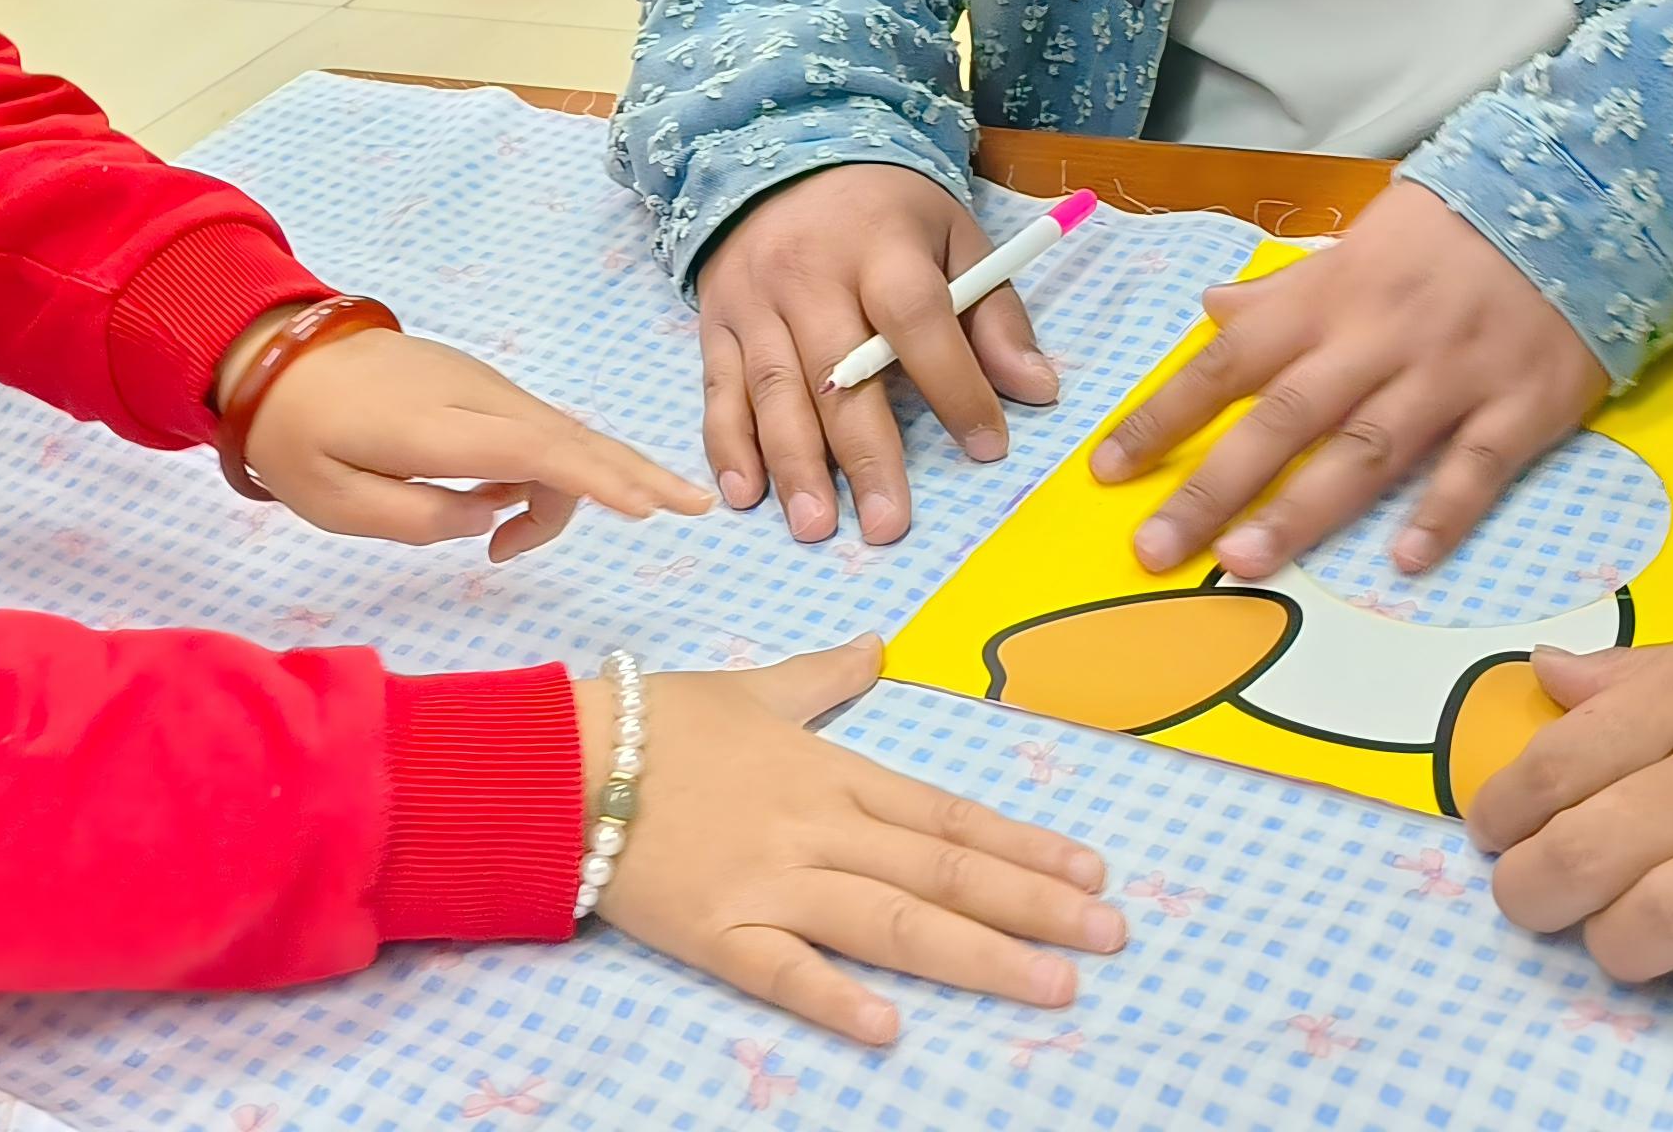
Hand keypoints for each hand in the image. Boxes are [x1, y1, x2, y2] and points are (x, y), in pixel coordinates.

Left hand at [233, 321, 709, 561]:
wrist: (274, 354)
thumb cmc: (295, 436)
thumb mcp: (333, 502)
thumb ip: (417, 518)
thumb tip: (489, 517)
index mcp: (434, 424)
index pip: (531, 450)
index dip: (592, 480)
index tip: (645, 508)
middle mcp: (471, 395)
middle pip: (566, 437)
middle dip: (633, 474)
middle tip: (697, 508)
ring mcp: (477, 383)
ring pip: (555, 433)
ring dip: (579, 486)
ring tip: (518, 551)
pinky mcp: (474, 385)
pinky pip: (532, 428)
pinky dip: (550, 468)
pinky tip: (511, 514)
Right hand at [585, 638, 1120, 1044]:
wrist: (558, 761)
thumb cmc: (653, 722)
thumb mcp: (750, 689)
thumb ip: (824, 675)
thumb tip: (879, 644)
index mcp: (830, 770)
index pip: (947, 814)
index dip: (1024, 844)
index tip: (1093, 869)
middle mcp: (817, 826)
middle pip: (942, 869)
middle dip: (1034, 903)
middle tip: (1114, 934)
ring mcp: (770, 881)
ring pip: (890, 920)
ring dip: (977, 953)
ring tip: (1054, 983)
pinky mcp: (717, 932)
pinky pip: (783, 970)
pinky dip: (835, 997)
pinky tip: (892, 1028)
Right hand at [696, 166, 1059, 545]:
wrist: (780, 156)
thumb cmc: (885, 214)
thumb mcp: (953, 237)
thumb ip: (993, 313)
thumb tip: (1036, 389)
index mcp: (880, 244)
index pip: (916, 318)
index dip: (953, 384)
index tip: (987, 447)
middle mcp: (810, 272)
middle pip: (838, 370)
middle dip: (864, 454)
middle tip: (889, 525)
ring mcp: (755, 299)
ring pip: (773, 389)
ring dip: (794, 464)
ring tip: (817, 527)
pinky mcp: (717, 322)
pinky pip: (718, 390)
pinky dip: (728, 446)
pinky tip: (747, 494)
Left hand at [1090, 181, 1602, 579]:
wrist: (1573, 203)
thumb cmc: (1447, 235)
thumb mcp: (1352, 246)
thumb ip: (1281, 293)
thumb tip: (1208, 312)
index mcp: (1324, 301)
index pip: (1227, 364)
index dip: (1166, 416)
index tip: (1108, 472)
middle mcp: (1374, 341)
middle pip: (1282, 419)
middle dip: (1213, 485)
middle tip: (1155, 548)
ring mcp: (1448, 376)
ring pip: (1365, 450)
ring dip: (1303, 509)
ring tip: (1246, 563)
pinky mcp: (1519, 406)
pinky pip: (1476, 467)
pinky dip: (1441, 514)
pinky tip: (1403, 563)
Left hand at [1467, 622, 1672, 1030]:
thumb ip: (1635, 673)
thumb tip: (1542, 675)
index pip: (1561, 761)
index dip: (1504, 808)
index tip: (1493, 833)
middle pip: (1592, 850)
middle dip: (1533, 891)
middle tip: (1531, 900)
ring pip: (1665, 920)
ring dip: (1617, 945)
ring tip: (1616, 941)